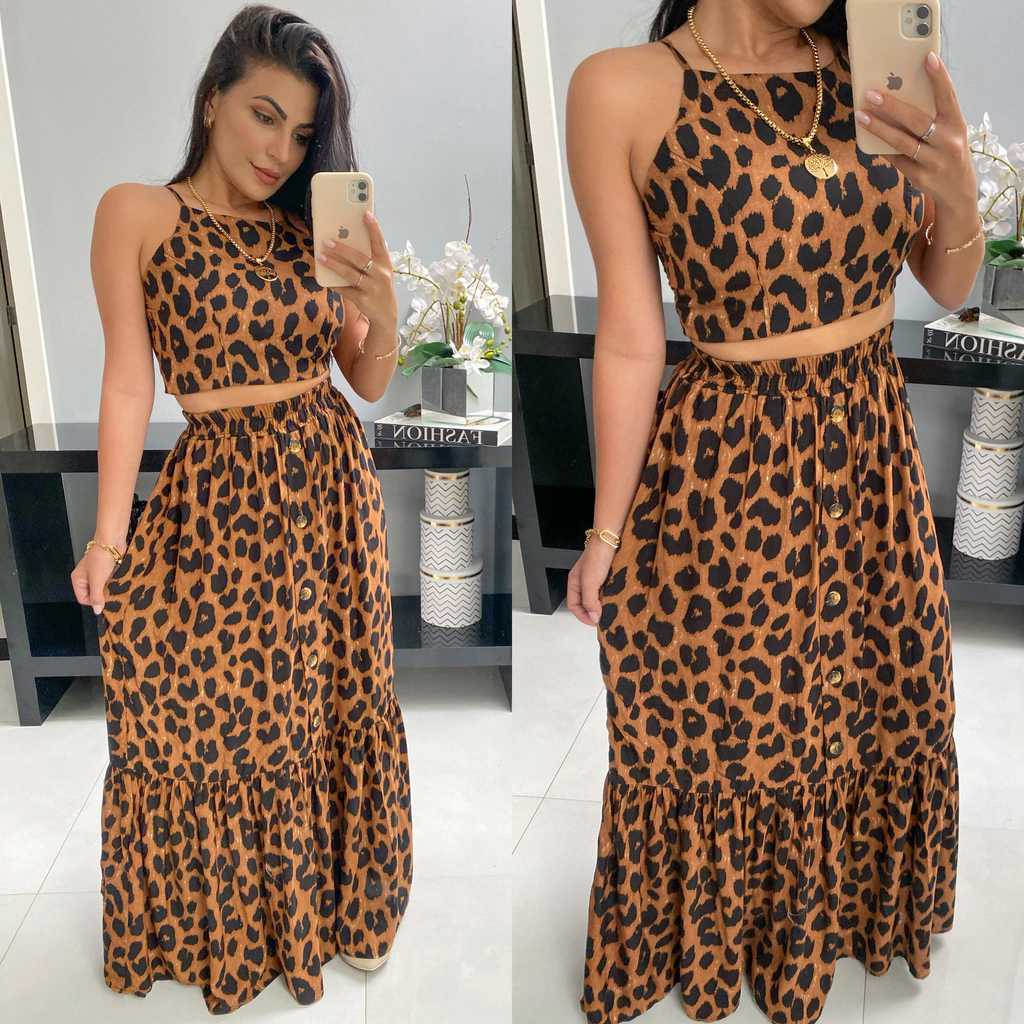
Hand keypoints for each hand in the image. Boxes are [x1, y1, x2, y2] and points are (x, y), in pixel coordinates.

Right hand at [71, 542, 122, 614]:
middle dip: (102, 595)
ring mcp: (96, 573)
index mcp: (78, 580)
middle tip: (112, 595)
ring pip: (103, 588)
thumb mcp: (97, 579)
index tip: (104, 601)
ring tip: (116, 588)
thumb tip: (97, 610)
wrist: (112, 541)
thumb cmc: (100, 558)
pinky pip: (110, 581)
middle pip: (93, 594)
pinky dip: (114, 583)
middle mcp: (86, 577)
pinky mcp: (107, 570)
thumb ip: (96, 596)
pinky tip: (120, 583)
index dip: (93, 601)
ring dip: (109, 589)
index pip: (83, 598)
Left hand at [317, 210, 398, 335]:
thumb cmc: (379, 286)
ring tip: (320, 256)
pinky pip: (345, 290)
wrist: (387, 315)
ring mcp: (373, 288)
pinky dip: (334, 283)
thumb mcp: (380, 271)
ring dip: (333, 264)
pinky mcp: (363, 301)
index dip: (373, 228)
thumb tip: (346, 239)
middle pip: (359, 258)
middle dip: (342, 249)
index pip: (380, 242)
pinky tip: (325, 278)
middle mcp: (381, 275)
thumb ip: (369, 258)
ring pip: (350, 274)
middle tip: (327, 241)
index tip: (366, 214)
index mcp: (385, 263)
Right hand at [567, 537, 617, 626]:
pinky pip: (608, 592)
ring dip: (604, 606)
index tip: (595, 622)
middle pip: (586, 604)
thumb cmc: (596, 556)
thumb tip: (594, 618)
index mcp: (574, 583)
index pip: (574, 606)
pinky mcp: (608, 577)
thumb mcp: (589, 582)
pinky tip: (617, 600)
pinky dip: (611, 598)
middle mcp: (584, 583)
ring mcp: (596, 580)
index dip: (583, 616)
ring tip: (612, 610)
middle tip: (605, 618)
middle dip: (594, 612)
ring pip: (598, 599)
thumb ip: (590, 601)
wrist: (611, 539)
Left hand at [853, 49, 977, 212]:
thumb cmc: (948, 150)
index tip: (927, 57)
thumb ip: (933, 115)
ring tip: (862, 116)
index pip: (948, 96)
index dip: (939, 77)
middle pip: (916, 120)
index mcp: (957, 123)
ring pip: (902, 142)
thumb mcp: (950, 131)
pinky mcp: (920, 177)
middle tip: (872, 95)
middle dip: (892, 106)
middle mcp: (948, 141)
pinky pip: (896, 159)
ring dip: (879, 128)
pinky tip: (867, 138)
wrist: (958, 189)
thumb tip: (900, 93)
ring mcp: (934, 161)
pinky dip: (882, 148)